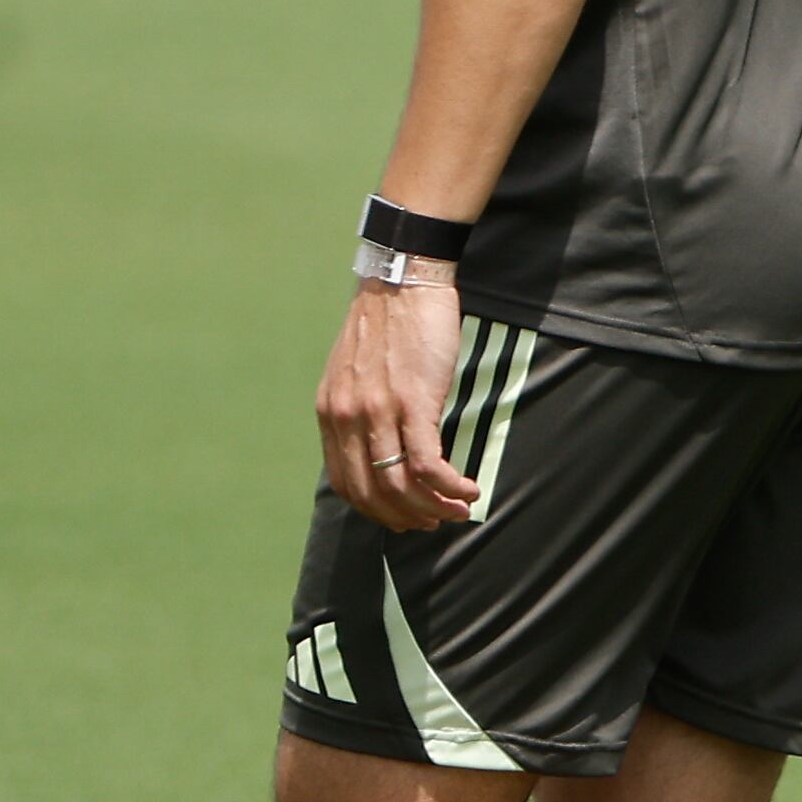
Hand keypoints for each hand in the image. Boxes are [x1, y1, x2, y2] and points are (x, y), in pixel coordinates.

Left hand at [315, 279, 480, 531]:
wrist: (403, 279)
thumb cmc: (390, 320)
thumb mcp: (356, 369)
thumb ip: (359, 406)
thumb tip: (379, 441)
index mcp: (331, 412)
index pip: (345, 483)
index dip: (376, 509)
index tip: (404, 515)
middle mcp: (348, 418)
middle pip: (372, 493)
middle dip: (406, 518)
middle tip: (435, 522)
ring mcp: (379, 412)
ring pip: (400, 485)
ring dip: (433, 508)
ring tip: (460, 510)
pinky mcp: (414, 403)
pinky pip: (427, 464)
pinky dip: (448, 487)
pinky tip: (469, 490)